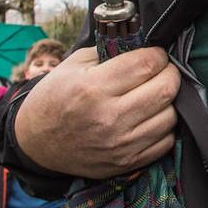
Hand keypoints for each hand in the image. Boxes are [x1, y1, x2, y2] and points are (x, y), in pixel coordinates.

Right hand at [14, 46, 179, 178]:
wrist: (37, 142)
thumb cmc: (56, 98)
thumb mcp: (73, 65)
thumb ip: (108, 51)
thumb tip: (144, 44)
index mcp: (93, 88)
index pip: (146, 64)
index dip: (158, 55)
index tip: (155, 54)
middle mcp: (109, 117)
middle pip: (165, 89)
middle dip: (170, 74)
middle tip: (162, 71)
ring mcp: (119, 144)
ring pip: (171, 116)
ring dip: (169, 101)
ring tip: (155, 94)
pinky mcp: (126, 162)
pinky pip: (166, 142)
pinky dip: (164, 127)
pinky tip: (151, 117)